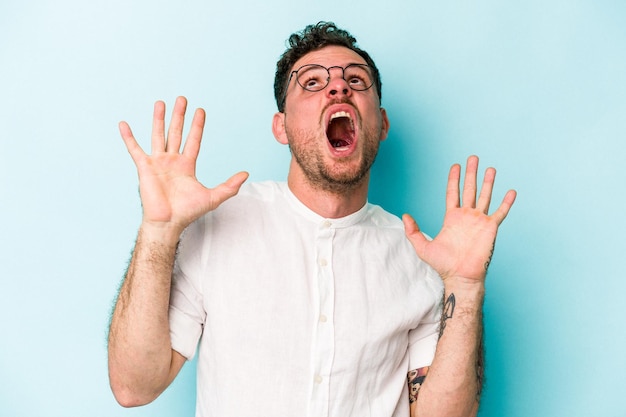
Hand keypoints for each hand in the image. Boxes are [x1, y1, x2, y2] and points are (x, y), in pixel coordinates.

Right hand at [120, 96, 247, 234]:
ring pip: (158, 135)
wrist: (168, 222)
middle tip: (182, 98)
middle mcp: (172, 161)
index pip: (193, 140)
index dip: (197, 126)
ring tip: (160, 103)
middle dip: (180, 116)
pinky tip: (123, 124)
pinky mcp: (144, 168)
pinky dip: (128, 137)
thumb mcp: (213, 197)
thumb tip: (246, 174)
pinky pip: (135, 149)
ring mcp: (157, 163)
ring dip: (159, 119)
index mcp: (187, 165)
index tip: (200, 111)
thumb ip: (229, 186)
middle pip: (176, 133)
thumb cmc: (188, 212)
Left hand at [403, 155, 515, 283]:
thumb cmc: (443, 265)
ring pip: (485, 197)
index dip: (454, 179)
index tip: (456, 165)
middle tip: (473, 158)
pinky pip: (500, 213)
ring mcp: (479, 221)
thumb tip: (405, 215)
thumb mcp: (422, 247)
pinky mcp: (490, 229)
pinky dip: (506, 203)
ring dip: (488, 182)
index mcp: (452, 218)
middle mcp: (466, 216)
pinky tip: (511, 192)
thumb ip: (413, 231)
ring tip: (491, 168)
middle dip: (471, 173)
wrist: (460, 276)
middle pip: (470, 189)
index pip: (453, 193)